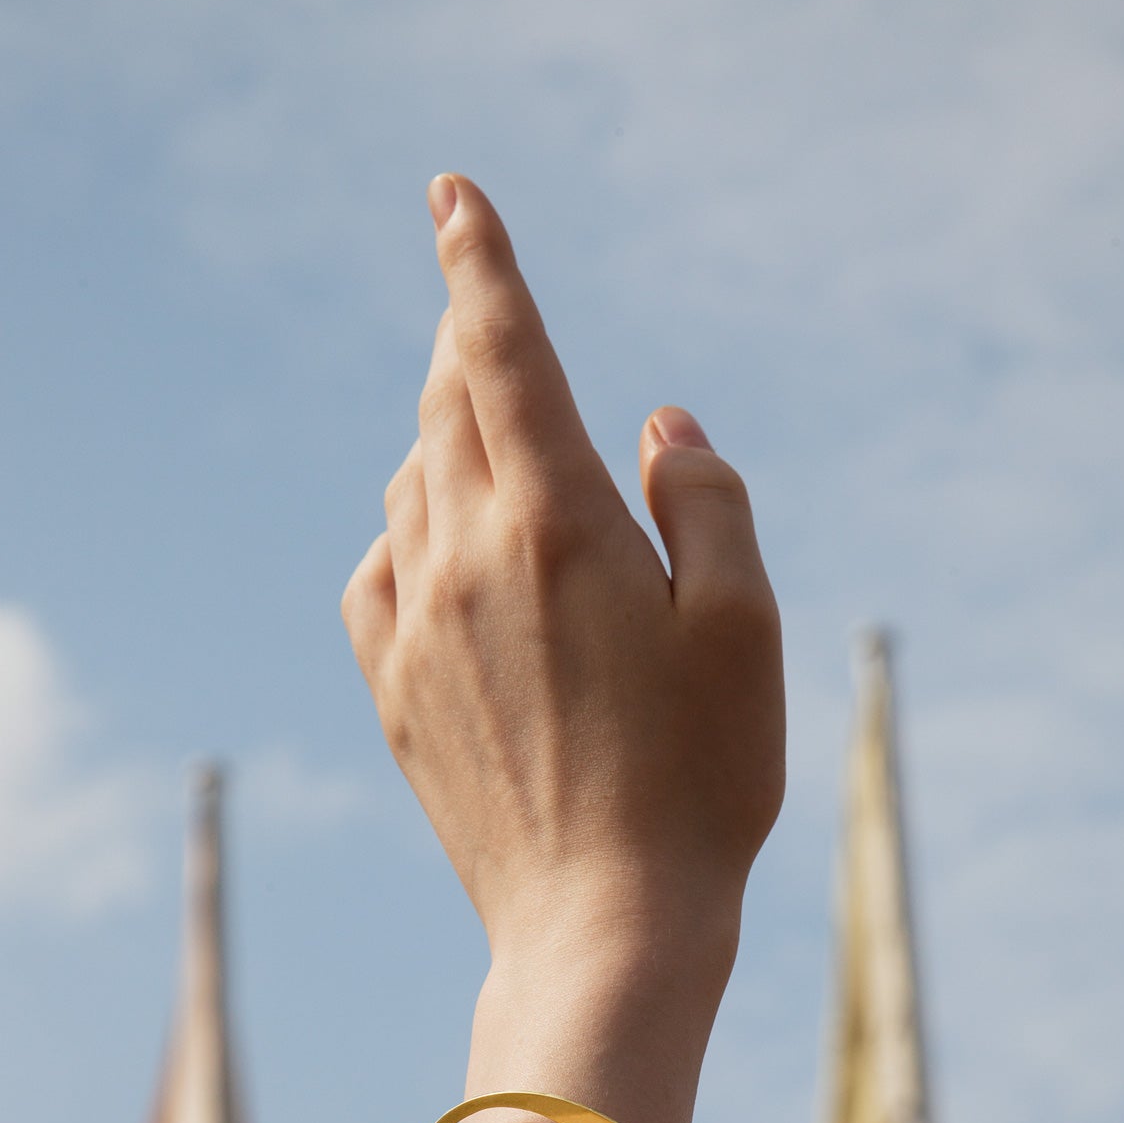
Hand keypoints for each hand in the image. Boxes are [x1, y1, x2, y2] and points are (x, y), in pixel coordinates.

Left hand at [341, 173, 784, 983]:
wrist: (600, 926)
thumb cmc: (698, 780)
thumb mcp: (744, 627)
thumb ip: (706, 498)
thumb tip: (658, 422)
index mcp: (560, 522)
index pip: (503, 351)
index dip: (480, 261)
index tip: (451, 196)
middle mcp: (467, 556)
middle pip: (448, 404)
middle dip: (472, 346)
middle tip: (491, 319)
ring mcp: (415, 626)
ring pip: (411, 482)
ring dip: (448, 441)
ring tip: (498, 451)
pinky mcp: (392, 692)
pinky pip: (378, 568)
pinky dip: (410, 531)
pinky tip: (445, 553)